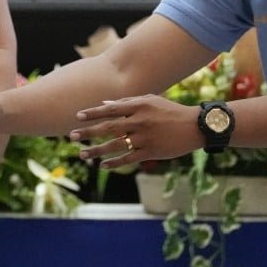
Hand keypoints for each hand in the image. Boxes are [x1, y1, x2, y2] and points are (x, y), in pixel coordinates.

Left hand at [68, 95, 200, 168]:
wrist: (195, 126)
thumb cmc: (169, 111)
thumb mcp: (150, 100)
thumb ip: (126, 102)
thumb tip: (103, 104)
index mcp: (139, 106)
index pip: (110, 109)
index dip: (93, 113)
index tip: (77, 116)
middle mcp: (140, 122)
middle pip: (108, 128)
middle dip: (88, 132)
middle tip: (71, 136)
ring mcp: (145, 138)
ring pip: (115, 146)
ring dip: (96, 151)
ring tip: (82, 154)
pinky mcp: (151, 152)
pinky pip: (129, 158)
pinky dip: (114, 162)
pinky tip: (102, 165)